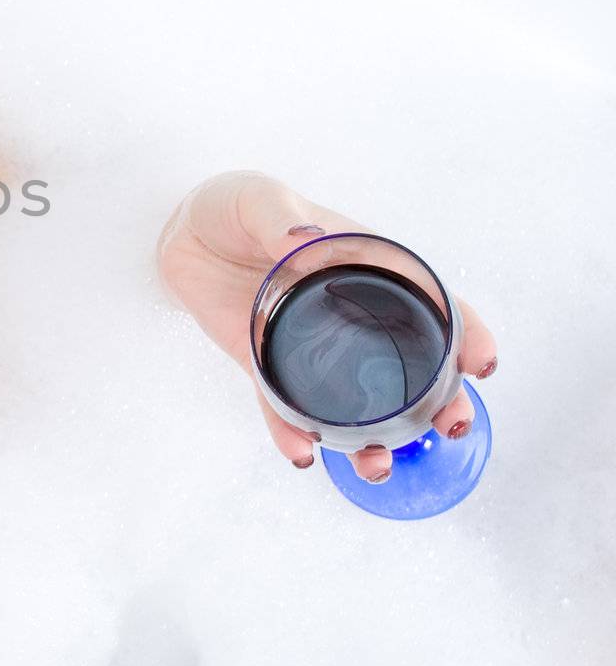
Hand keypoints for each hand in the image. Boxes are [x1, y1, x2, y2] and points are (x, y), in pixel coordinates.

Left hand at [155, 170, 498, 482]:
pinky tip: (303, 455)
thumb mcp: (259, 199)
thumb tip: (302, 239)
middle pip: (405, 363)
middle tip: (450, 427)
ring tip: (378, 466)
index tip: (482, 363)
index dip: (464, 330)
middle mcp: (346, 312)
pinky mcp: (263, 362)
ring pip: (350, 399)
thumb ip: (281, 217)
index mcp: (363, 266)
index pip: (427, 301)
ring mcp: (308, 343)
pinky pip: (281, 405)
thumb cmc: (234, 206)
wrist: (183, 231)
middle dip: (437, 401)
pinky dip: (292, 432)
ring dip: (371, 437)